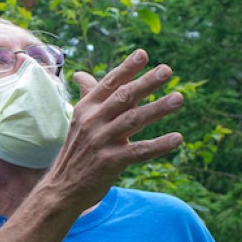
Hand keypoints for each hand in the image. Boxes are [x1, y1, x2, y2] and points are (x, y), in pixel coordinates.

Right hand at [42, 49, 183, 211]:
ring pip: (134, 120)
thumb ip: (89, 97)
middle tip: (167, 70)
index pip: (109, 83)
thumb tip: (80, 74)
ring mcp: (101, 141)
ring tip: (179, 98)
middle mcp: (93, 121)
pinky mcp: (110, 162)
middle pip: (123, 97)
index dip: (127, 68)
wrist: (62, 187)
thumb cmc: (77, 151)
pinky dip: (159, 145)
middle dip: (146, 82)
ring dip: (158, 108)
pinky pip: (139, 151)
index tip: (144, 54)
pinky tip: (177, 138)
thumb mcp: (80, 121)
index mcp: (87, 108)